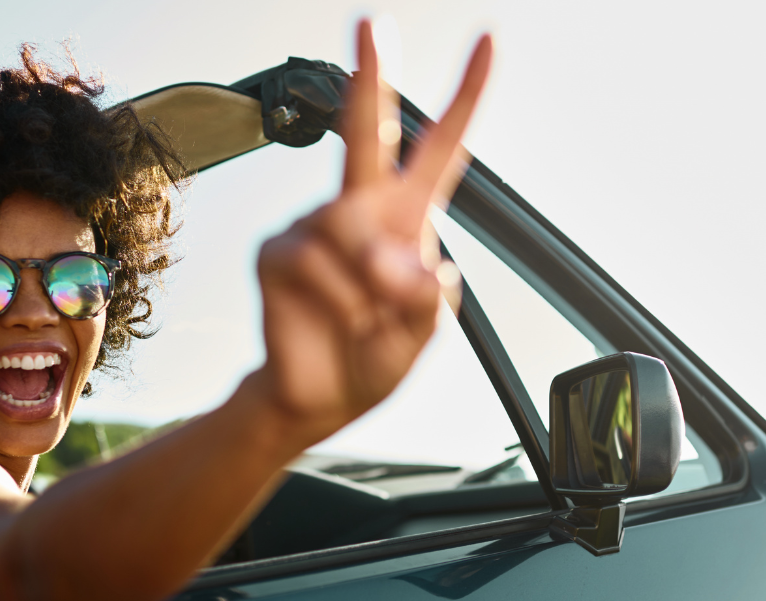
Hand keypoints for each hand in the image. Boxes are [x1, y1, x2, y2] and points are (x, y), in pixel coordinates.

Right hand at [250, 20, 492, 446]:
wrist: (318, 398)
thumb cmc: (372, 358)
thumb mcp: (423, 334)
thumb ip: (425, 298)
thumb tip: (405, 264)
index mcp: (407, 216)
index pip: (442, 148)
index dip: (466, 97)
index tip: (488, 44)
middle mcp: (360, 209)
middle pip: (369, 132)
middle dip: (372, 76)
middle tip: (373, 23)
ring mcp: (313, 226)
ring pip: (350, 233)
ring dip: (368, 288)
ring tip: (364, 322)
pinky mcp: (277, 251)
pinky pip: (312, 263)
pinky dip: (335, 301)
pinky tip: (330, 319)